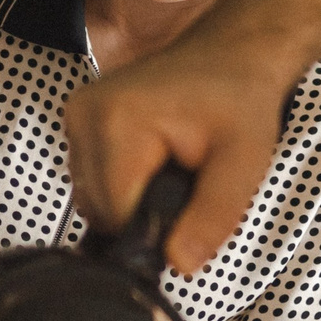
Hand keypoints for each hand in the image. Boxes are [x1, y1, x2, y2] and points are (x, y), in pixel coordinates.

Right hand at [62, 39, 292, 276]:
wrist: (230, 56)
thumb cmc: (239, 100)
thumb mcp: (243, 162)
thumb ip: (213, 215)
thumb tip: (179, 264)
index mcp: (117, 120)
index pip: (115, 214)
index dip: (153, 229)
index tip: (187, 209)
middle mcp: (85, 115)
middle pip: (99, 210)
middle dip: (143, 213)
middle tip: (186, 182)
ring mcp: (76, 116)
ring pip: (92, 200)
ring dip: (131, 201)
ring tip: (172, 170)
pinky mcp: (78, 122)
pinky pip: (92, 181)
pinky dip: (122, 185)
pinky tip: (153, 164)